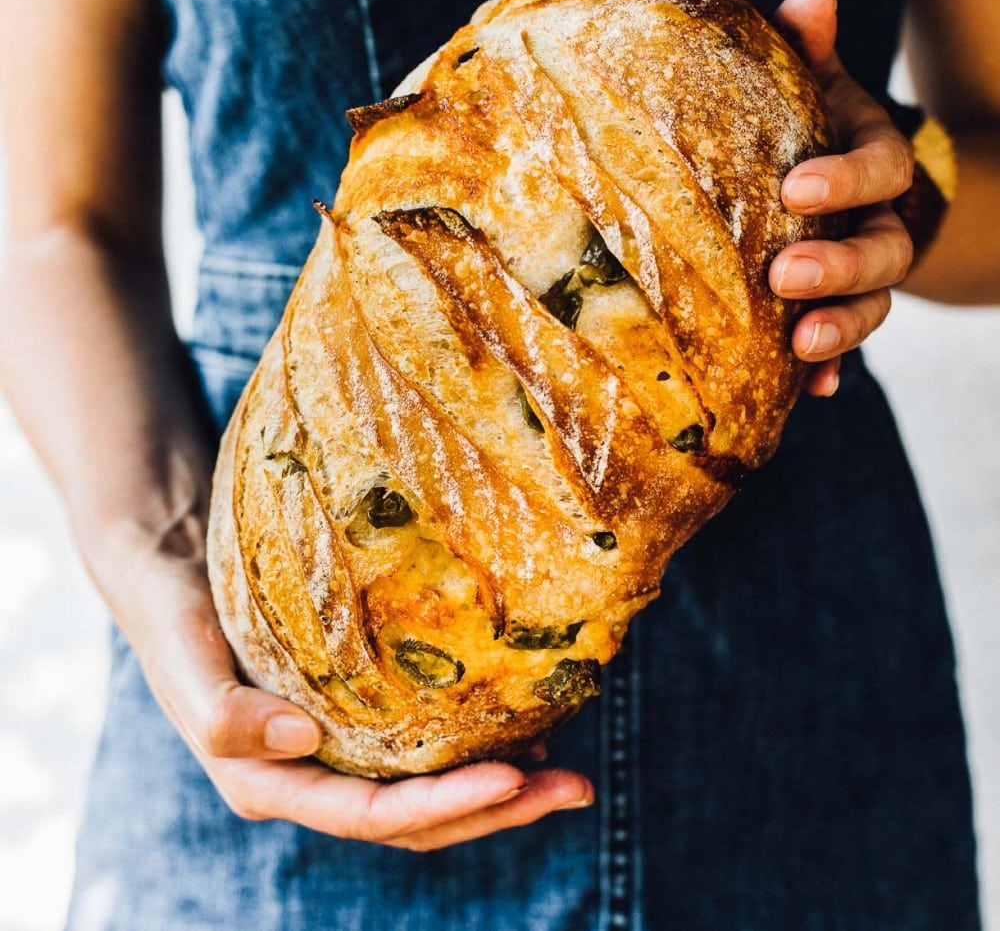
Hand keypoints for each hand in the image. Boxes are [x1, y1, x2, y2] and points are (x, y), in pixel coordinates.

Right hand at [125, 534, 591, 851]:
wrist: (169, 573)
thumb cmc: (174, 618)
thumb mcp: (182, 662)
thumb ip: (224, 714)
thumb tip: (301, 738)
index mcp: (271, 784)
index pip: (370, 815)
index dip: (445, 806)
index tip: (514, 777)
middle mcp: (312, 778)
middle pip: (416, 821)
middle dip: (497, 809)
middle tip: (575, 786)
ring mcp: (336, 751)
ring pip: (427, 793)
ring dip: (499, 789)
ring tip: (566, 768)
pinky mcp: (354, 715)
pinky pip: (420, 747)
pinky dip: (472, 748)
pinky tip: (521, 726)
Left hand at [769, 0, 914, 396]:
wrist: (828, 175)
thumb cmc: (807, 123)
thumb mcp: (809, 84)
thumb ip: (808, 49)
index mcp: (874, 161)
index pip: (881, 168)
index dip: (846, 180)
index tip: (796, 189)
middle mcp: (881, 220)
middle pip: (884, 250)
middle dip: (841, 266)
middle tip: (787, 275)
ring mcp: (866, 273)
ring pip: (874, 304)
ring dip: (843, 327)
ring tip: (802, 345)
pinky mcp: (842, 308)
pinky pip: (848, 345)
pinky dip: (833, 367)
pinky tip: (812, 390)